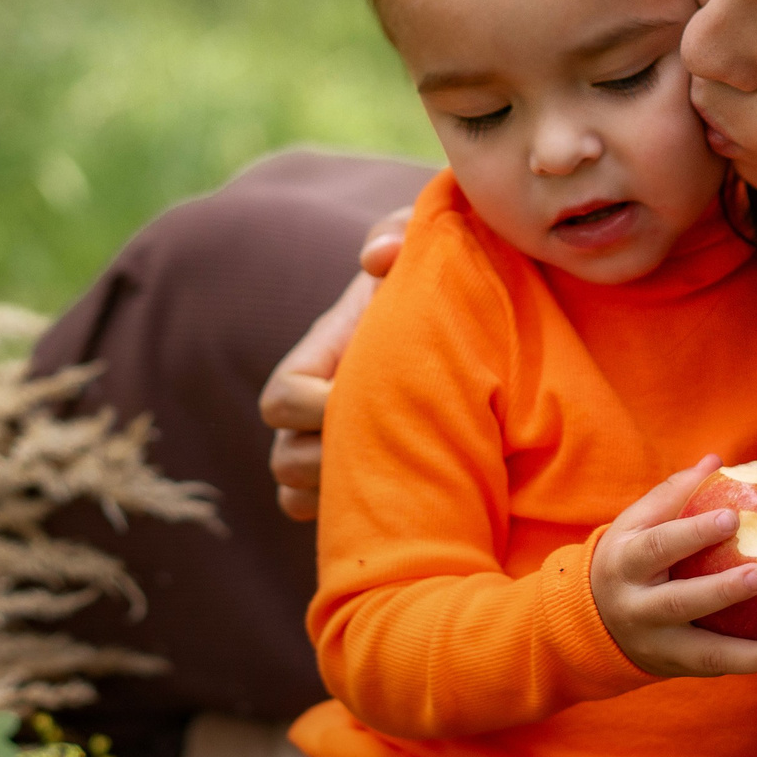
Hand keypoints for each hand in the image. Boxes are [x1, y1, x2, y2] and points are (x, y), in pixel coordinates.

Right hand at [260, 207, 411, 519]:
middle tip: (399, 448)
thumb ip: (397, 232)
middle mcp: (314, 412)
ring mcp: (333, 451)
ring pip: (299, 496)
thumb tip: (375, 260)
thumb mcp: (423, 247)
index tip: (369, 394)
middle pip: (285, 459)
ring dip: (342, 496)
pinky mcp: (361, 484)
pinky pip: (332, 524)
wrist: (475, 330)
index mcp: (319, 359)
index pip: (281, 401)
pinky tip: (413, 498)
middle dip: (333, 460)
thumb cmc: (441, 283)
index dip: (314, 408)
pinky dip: (357, 519)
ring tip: (406, 477)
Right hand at [590, 457, 756, 678]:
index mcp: (626, 562)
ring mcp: (657, 643)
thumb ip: (675, 494)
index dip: (693, 533)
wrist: (593, 620)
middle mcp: (636, 607)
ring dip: (753, 652)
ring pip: (705, 652)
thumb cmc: (631, 557)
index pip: (657, 546)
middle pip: (679, 602)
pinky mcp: (677, 667)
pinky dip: (756, 663)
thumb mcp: (637, 524)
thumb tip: (716, 461)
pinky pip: (719, 667)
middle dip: (721, 591)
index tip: (733, 518)